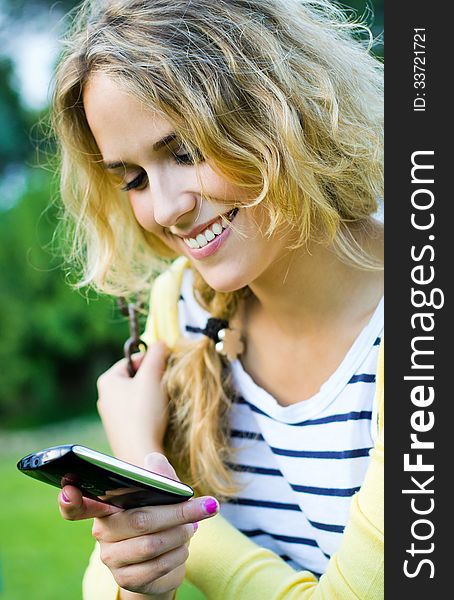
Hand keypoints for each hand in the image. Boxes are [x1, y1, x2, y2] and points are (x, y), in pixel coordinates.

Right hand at [58, 453, 219, 596]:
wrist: (163, 562)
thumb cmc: (159, 520)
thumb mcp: (162, 495)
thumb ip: (159, 476)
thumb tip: (153, 459)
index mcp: (105, 508)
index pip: (77, 506)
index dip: (70, 500)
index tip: (69, 491)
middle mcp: (102, 533)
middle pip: (139, 520)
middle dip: (177, 512)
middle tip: (203, 507)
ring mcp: (112, 559)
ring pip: (152, 544)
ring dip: (181, 535)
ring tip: (191, 527)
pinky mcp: (126, 580)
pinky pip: (158, 566)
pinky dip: (179, 554)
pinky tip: (183, 547)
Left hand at [96, 342, 168, 464]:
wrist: (139, 454)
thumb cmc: (144, 414)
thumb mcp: (152, 377)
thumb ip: (156, 355)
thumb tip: (161, 343)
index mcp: (107, 380)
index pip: (131, 359)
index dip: (150, 360)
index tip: (165, 366)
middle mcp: (104, 397)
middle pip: (134, 377)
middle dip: (152, 378)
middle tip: (164, 384)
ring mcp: (111, 416)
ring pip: (136, 395)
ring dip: (152, 395)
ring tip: (161, 403)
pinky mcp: (120, 430)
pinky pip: (136, 412)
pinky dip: (148, 411)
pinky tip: (156, 418)